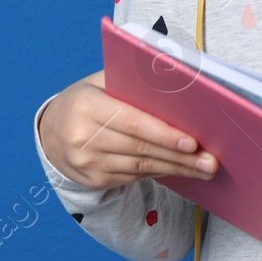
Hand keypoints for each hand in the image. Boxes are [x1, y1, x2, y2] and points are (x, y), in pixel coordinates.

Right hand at [38, 69, 219, 190]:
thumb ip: (133, 81)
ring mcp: (86, 163)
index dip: (164, 133)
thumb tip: (178, 80)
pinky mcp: (93, 180)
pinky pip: (133, 177)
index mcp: (86, 106)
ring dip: (176, 169)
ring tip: (204, 169)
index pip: (132, 122)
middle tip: (211, 161)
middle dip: (180, 156)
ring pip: (140, 167)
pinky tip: (180, 171)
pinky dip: (159, 172)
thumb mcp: (102, 82)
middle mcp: (82, 137)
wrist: (50, 131)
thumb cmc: (88, 98)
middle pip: (140, 149)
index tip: (193, 142)